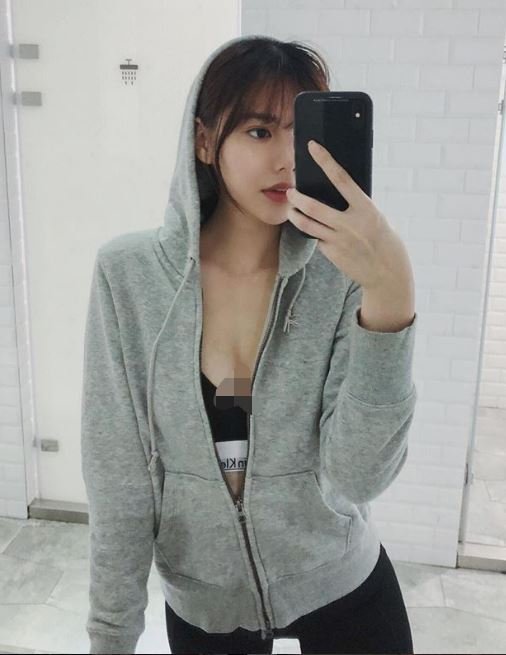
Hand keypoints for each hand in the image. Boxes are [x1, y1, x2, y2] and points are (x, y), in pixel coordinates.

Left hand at [285, 140, 411, 292]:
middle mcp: (351, 224)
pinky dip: (313, 233)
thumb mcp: (375, 217)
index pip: (341, 178)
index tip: (314, 148)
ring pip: (307, 225)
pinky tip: (313, 230)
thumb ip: (356, 206)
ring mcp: (339, 240)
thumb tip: (337, 190)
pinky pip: (316, 239)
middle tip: (290, 192)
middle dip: (297, 198)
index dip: (326, 161)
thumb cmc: (382, 239)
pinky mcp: (332, 254)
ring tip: (291, 210)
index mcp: (366, 208)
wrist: (387, 271)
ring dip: (295, 216)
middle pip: (314, 207)